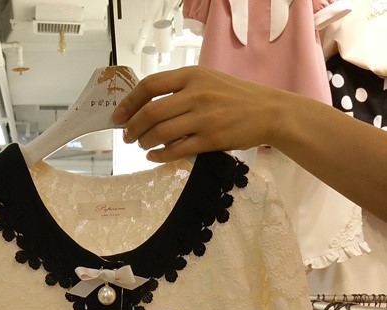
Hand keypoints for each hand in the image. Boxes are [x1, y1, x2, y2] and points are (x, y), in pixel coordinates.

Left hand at [112, 67, 280, 161]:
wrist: (269, 111)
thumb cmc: (236, 98)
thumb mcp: (208, 81)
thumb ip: (181, 89)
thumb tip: (147, 106)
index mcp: (192, 75)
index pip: (150, 85)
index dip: (129, 102)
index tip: (118, 115)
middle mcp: (196, 93)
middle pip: (151, 111)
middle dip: (133, 126)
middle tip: (127, 136)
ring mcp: (204, 117)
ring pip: (161, 132)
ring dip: (144, 142)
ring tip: (141, 146)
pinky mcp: (211, 139)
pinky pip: (177, 149)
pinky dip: (160, 155)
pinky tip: (154, 156)